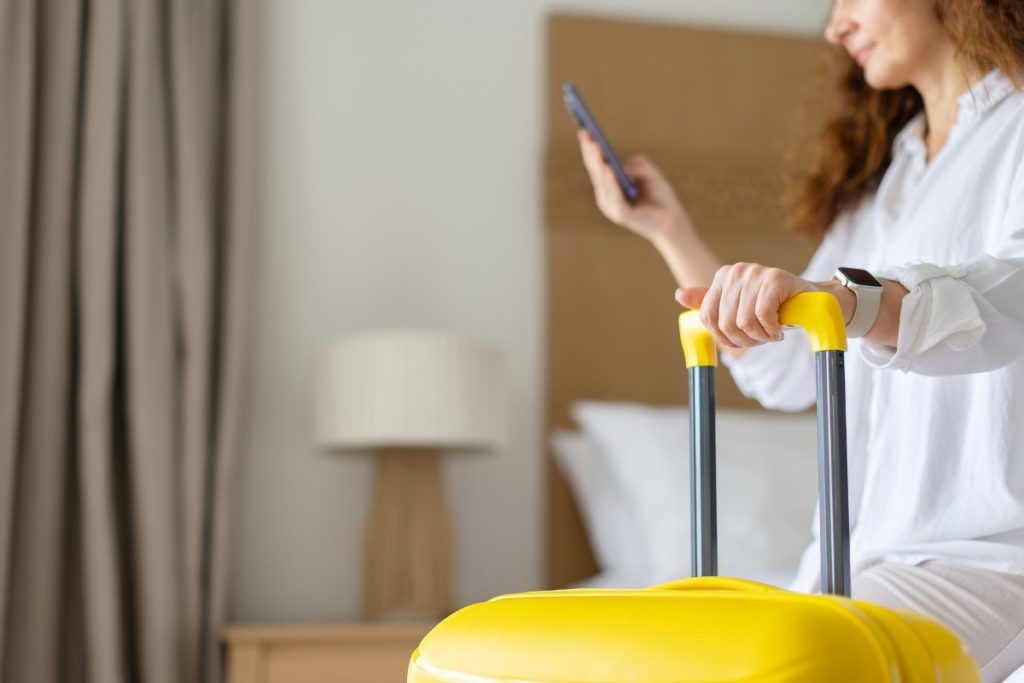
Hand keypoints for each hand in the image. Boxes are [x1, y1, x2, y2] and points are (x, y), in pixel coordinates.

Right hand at [576, 130, 691, 243]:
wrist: (672, 221)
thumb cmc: (660, 197)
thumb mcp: (651, 174)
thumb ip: (639, 165)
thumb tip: (624, 167)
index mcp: (610, 186)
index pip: (596, 165)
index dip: (589, 148)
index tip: (585, 129)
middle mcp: (606, 196)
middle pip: (595, 171)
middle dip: (590, 152)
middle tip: (586, 134)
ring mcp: (612, 207)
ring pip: (602, 182)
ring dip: (598, 163)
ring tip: (594, 147)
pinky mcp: (622, 215)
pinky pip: (614, 196)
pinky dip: (611, 182)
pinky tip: (608, 170)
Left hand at [676, 263, 817, 348]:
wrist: (812, 302)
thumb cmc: (773, 307)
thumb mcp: (738, 307)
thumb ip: (709, 302)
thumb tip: (679, 295)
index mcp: (723, 277)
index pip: (707, 317)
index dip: (723, 337)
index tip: (741, 339)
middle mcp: (736, 271)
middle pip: (725, 323)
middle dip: (744, 340)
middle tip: (761, 338)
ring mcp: (756, 272)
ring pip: (744, 322)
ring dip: (760, 337)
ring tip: (771, 333)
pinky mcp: (776, 279)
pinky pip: (762, 316)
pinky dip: (771, 330)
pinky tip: (780, 329)